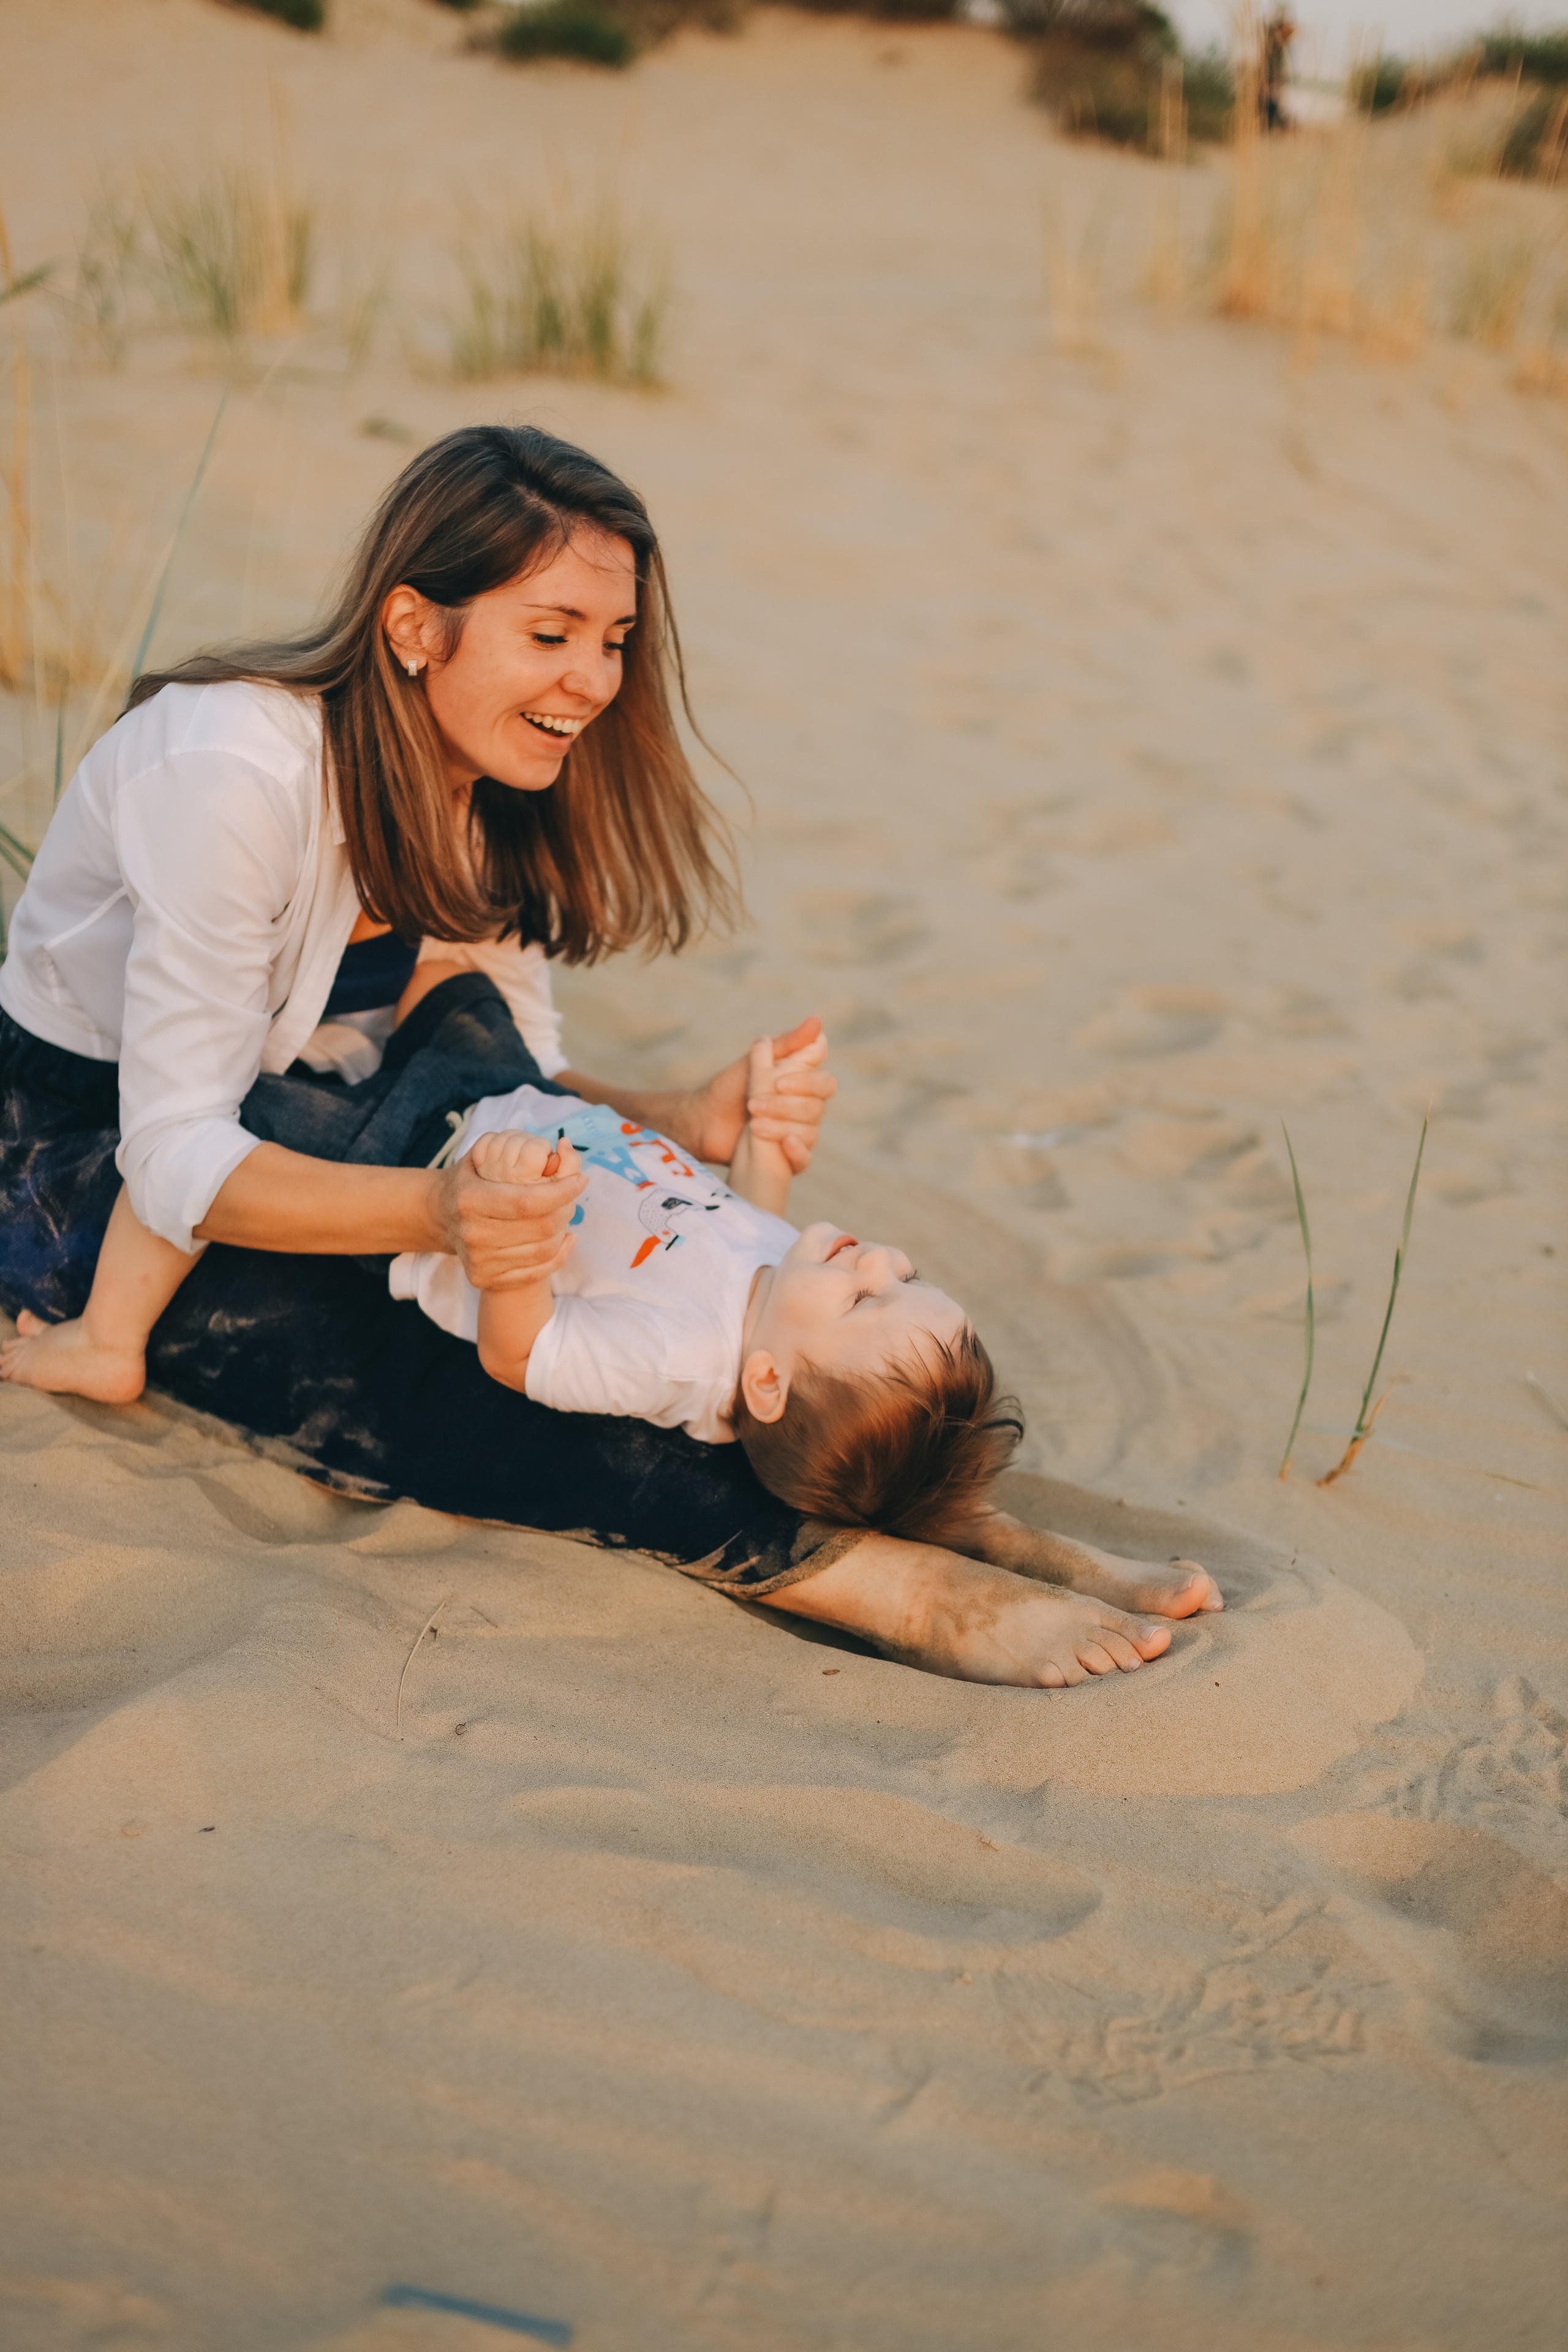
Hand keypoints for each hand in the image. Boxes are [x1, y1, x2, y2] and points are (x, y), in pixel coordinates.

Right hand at [435, 1133, 585, 1290]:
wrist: (440, 1216)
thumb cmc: (472, 1180)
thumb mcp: (488, 1154)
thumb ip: (530, 1148)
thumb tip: (566, 1146)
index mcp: (470, 1199)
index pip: (528, 1201)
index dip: (562, 1192)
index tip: (581, 1181)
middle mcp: (472, 1234)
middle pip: (541, 1228)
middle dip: (566, 1209)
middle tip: (571, 1195)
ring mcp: (478, 1260)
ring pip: (543, 1250)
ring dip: (563, 1230)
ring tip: (563, 1213)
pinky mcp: (484, 1278)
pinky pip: (537, 1272)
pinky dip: (560, 1254)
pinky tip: (565, 1237)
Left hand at [680, 1016, 835, 1171]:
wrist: (704, 1122)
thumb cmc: (729, 1088)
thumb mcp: (754, 1062)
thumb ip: (786, 1044)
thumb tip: (817, 1021)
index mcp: (802, 1085)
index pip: (825, 1083)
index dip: (806, 1083)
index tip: (778, 1082)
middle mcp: (805, 1109)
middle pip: (817, 1108)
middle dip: (785, 1106)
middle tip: (753, 1104)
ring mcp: (797, 1134)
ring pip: (810, 1133)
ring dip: (781, 1126)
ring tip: (753, 1124)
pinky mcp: (786, 1158)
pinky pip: (804, 1160)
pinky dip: (797, 1152)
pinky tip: (783, 1144)